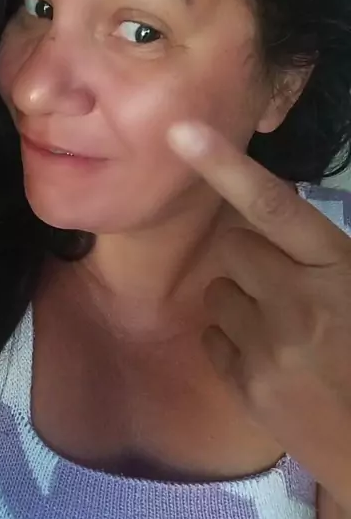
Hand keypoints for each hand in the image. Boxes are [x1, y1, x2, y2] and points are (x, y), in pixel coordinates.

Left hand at [168, 121, 350, 511]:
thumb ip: (321, 252)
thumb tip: (269, 217)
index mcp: (338, 269)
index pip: (272, 206)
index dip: (225, 165)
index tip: (182, 132)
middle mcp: (298, 302)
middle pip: (235, 249)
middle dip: (252, 259)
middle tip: (284, 286)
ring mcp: (269, 348)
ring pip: (218, 293)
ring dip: (242, 302)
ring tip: (282, 330)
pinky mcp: (246, 386)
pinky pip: (213, 339)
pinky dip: (234, 344)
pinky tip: (270, 361)